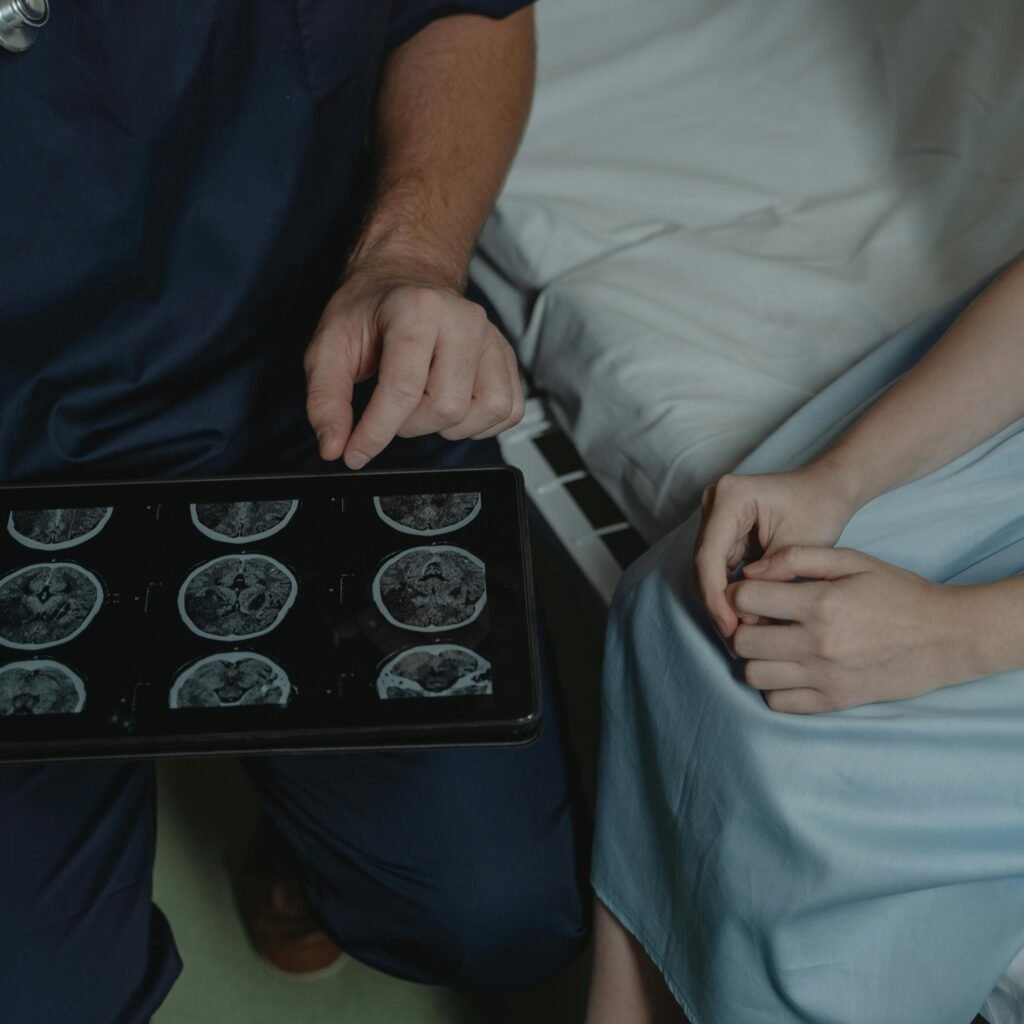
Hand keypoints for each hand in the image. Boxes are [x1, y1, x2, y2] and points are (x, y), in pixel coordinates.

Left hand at [302, 269, 524, 468]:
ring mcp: (492, 338)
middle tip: (392, 408)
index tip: (355, 454)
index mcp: (417, 309)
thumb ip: (325, 398)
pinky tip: (453, 407)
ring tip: (424, 406)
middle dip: (411, 425)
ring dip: (449, 425)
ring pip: (485, 411)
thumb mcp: (329, 346)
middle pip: (446, 407)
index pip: (403, 389)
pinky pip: (508, 411)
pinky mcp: (507, 358)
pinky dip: (479, 424)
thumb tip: (333, 446)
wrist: (406, 279)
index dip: (376, 433)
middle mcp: (464, 320)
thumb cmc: (370, 312)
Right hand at [694, 468, 857, 636]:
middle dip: (717, 605)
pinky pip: (718, 571)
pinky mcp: (722, 535)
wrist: (828, 490)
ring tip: (738, 638)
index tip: (730, 628)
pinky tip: (742, 621)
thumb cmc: (819, 508)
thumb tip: (745, 619)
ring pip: (707, 572)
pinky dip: (729, 596)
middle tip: (733, 642)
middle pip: (703, 565)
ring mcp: (715, 519)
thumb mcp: (799, 546)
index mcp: (730, 497)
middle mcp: (714, 504)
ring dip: (721, 604)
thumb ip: (770, 581)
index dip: (715, 596)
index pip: (710, 554)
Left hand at [727, 546, 973, 712]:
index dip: (740, 592)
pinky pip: (778, 703)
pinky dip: (775, 687)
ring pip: (754, 675)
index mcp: (819, 604)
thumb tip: (751, 571)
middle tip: (759, 620)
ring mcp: (824, 678)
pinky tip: (789, 668)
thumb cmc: (897, 592)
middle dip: (743, 626)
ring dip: (755, 659)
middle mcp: (817, 645)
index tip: (752, 592)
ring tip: (773, 645)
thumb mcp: (851, 560)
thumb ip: (797, 558)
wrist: (945, 637)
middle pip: (742, 641)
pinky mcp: (833, 702)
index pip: (745, 600)